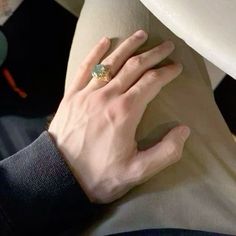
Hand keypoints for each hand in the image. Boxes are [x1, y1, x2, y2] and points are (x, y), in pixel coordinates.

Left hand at [48, 30, 189, 202]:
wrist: (60, 177)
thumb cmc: (99, 176)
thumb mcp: (138, 172)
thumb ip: (166, 152)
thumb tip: (184, 131)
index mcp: (125, 113)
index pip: (151, 82)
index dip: (167, 72)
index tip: (176, 67)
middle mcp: (107, 97)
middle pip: (134, 66)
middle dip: (153, 54)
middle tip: (166, 45)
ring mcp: (87, 94)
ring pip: (112, 62)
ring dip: (129, 46)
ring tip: (141, 35)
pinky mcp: (72, 96)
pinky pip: (85, 68)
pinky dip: (95, 52)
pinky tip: (104, 41)